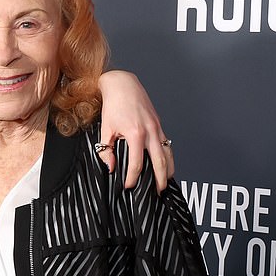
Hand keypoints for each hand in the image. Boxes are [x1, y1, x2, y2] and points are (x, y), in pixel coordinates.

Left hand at [97, 70, 174, 192]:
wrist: (123, 84)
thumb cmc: (114, 104)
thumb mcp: (106, 129)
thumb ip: (106, 150)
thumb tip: (111, 167)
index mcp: (136, 134)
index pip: (136, 163)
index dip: (133, 178)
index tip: (129, 186)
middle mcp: (150, 131)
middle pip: (160, 161)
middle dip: (160, 179)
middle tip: (158, 191)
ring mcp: (157, 127)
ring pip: (168, 153)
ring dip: (169, 169)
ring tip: (166, 181)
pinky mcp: (159, 124)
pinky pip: (167, 144)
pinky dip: (168, 156)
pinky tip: (166, 164)